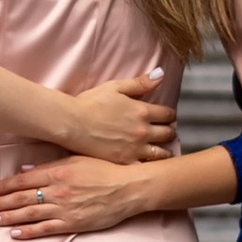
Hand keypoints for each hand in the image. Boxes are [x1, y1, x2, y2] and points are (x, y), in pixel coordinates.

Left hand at [0, 156, 146, 241]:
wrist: (129, 188)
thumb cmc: (105, 170)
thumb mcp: (77, 159)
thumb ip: (51, 164)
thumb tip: (27, 169)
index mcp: (57, 171)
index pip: (23, 180)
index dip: (4, 186)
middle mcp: (57, 190)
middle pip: (21, 197)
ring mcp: (64, 208)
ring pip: (29, 213)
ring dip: (8, 217)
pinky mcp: (73, 223)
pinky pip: (45, 229)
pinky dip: (28, 231)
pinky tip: (14, 233)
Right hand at [59, 77, 177, 165]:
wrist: (72, 123)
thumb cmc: (90, 103)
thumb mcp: (115, 87)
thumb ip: (140, 83)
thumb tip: (161, 74)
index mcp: (142, 111)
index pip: (168, 114)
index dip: (169, 114)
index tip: (167, 116)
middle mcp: (143, 131)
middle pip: (168, 133)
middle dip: (169, 131)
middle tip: (167, 132)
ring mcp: (135, 149)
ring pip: (161, 153)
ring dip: (165, 150)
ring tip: (163, 150)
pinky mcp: (125, 162)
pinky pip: (145, 167)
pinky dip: (150, 166)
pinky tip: (148, 165)